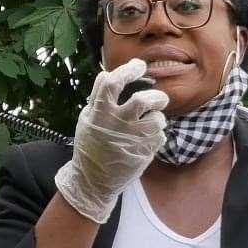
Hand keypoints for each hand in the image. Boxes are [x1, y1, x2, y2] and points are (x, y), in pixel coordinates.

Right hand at [55, 58, 167, 223]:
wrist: (93, 180)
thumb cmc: (91, 146)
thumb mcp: (87, 120)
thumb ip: (98, 99)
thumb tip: (109, 74)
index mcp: (99, 113)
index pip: (112, 82)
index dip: (128, 70)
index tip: (139, 66)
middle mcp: (116, 124)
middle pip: (142, 100)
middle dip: (156, 96)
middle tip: (158, 98)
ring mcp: (131, 140)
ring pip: (157, 119)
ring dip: (158, 118)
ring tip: (153, 122)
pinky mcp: (143, 154)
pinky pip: (160, 137)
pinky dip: (157, 135)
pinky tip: (147, 140)